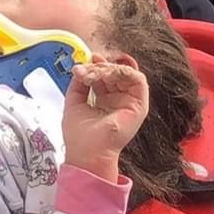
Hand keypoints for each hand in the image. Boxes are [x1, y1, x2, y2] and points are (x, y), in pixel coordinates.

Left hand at [63, 57, 148, 183]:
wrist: (87, 153)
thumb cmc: (80, 136)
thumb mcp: (74, 101)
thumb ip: (78, 83)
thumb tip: (81, 67)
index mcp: (105, 101)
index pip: (105, 76)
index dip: (98, 66)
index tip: (87, 61)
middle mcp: (119, 100)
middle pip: (116, 72)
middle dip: (101, 66)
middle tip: (87, 68)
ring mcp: (130, 103)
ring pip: (126, 73)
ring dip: (110, 68)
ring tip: (94, 74)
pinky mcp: (139, 106)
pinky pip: (138, 80)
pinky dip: (124, 71)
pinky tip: (107, 74)